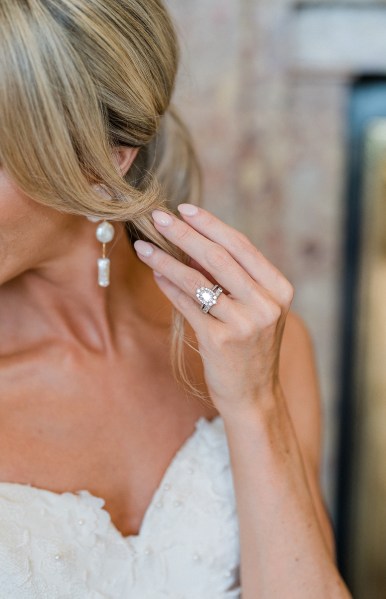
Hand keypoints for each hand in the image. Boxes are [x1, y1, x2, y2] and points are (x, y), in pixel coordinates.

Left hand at [133, 204, 293, 415]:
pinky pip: (187, 305)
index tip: (186, 209)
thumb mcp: (256, 309)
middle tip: (159, 217)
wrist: (254, 396)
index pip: (242, 246)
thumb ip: (233, 278)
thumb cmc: (251, 348)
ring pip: (198, 280)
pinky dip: (169, 286)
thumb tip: (192, 246)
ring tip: (144, 245)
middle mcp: (265, 304)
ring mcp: (244, 324)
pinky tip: (155, 273)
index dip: (211, 224)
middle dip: (185, 233)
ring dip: (167, 259)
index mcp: (279, 289)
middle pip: (219, 257)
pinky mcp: (219, 341)